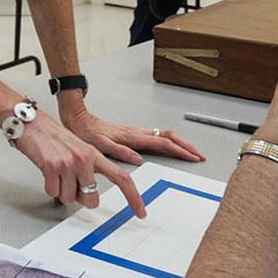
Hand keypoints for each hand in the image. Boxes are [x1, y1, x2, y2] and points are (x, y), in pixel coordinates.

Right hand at [13, 112, 145, 215]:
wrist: (32, 125)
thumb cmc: (54, 139)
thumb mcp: (78, 152)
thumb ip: (87, 173)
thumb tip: (87, 197)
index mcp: (94, 155)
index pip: (121, 178)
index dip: (133, 197)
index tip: (140, 212)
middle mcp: (84, 159)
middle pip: (91, 198)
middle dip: (80, 199)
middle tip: (70, 184)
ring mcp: (69, 163)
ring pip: (70, 198)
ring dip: (61, 191)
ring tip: (56, 173)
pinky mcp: (52, 166)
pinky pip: (54, 192)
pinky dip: (49, 187)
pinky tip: (48, 172)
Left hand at [67, 110, 206, 166]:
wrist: (78, 119)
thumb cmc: (86, 133)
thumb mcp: (99, 145)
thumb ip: (118, 151)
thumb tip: (138, 159)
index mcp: (132, 137)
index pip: (163, 144)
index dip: (180, 151)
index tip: (193, 157)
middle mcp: (136, 133)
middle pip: (169, 137)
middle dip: (186, 146)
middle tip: (199, 155)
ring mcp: (136, 132)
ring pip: (165, 135)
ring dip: (180, 143)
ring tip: (191, 152)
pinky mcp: (132, 133)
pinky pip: (157, 137)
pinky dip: (169, 142)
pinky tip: (171, 147)